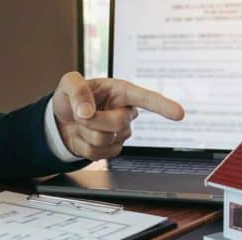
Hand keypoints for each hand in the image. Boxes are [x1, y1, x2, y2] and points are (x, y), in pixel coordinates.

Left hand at [52, 72, 184, 160]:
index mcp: (121, 91)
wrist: (62, 121)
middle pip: (119, 124)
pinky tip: (84, 136)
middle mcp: (125, 112)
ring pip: (106, 140)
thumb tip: (86, 111)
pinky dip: (83, 146)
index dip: (163, 106)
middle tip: (81, 114)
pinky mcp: (112, 149)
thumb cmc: (70, 98)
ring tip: (82, 123)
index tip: (179, 113)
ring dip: (86, 133)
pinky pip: (98, 154)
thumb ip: (77, 91)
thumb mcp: (69, 84)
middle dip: (94, 120)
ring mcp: (120, 133)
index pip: (146, 99)